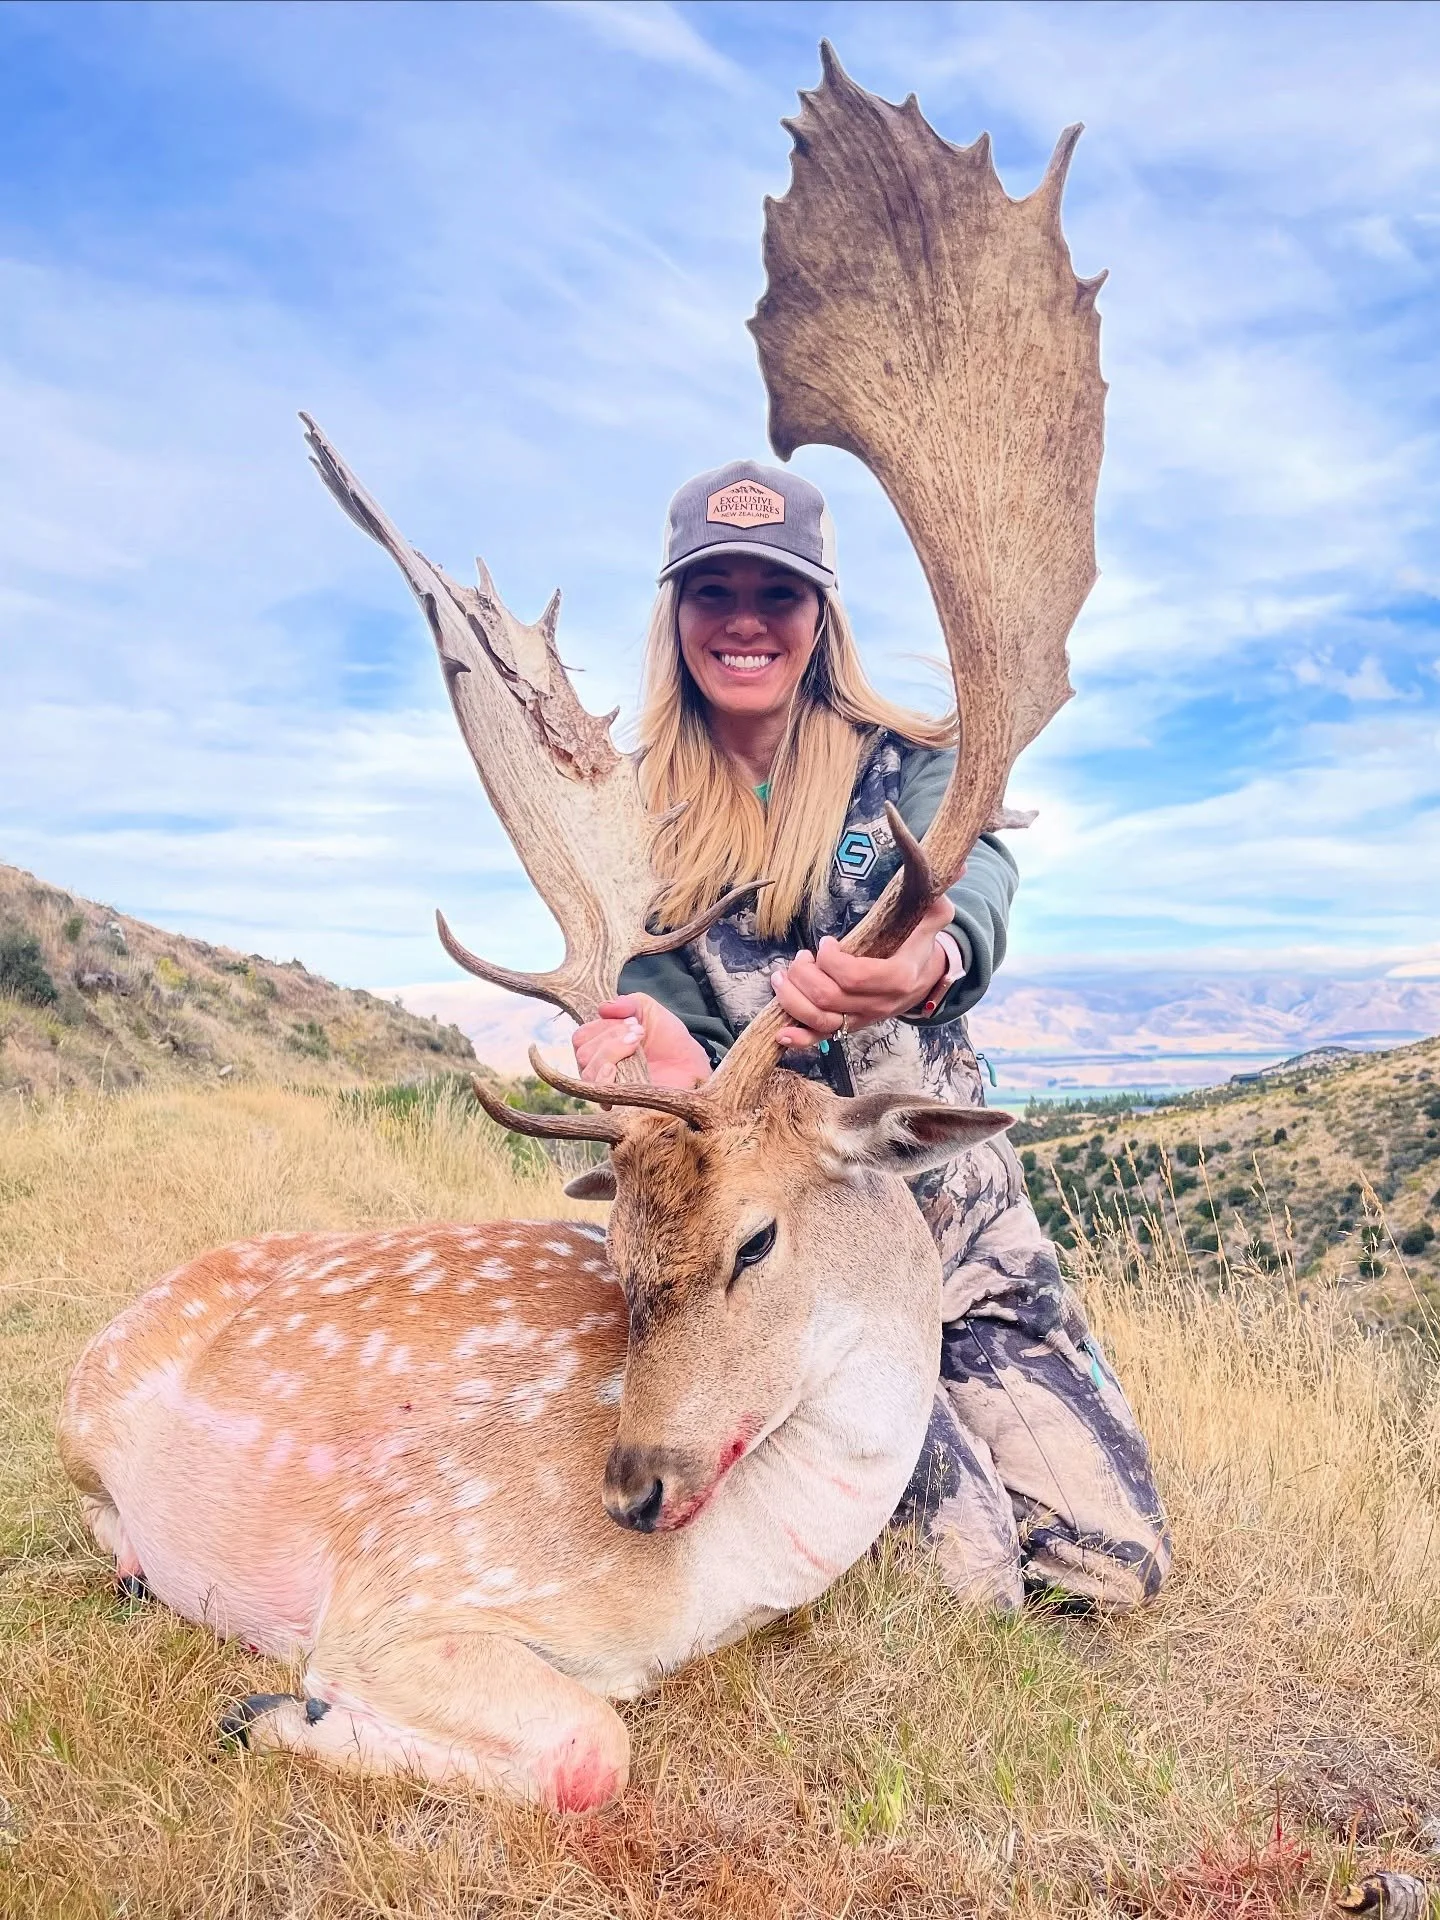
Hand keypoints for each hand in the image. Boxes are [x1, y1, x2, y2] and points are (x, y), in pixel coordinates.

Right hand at [571, 993, 712, 1089]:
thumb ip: (626, 1003)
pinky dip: (604, 1079)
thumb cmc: (669, 1039)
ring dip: (611, 1052)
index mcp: (600, 1045)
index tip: (635, 1022)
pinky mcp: (618, 1104)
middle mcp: (598, 1067)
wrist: (692, 1065)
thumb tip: (603, 1008)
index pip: (581, 1037)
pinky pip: (598, 1094)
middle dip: (611, 1037)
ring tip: (637, 1046)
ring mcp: (607, 1087)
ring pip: (588, 1071)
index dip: (603, 1027)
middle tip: (640, 1034)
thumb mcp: (648, 1010)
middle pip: (583, 1053)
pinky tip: (617, 1069)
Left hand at [770, 897, 955, 1049]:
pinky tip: (780, 1031)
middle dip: (805, 975)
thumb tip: (956, 867)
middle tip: (801, 957)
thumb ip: (935, 898)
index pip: (855, 976)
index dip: (831, 960)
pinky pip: (821, 1039)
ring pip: (820, 1020)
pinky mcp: (849, 1027)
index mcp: (898, 977)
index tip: (826, 942)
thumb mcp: (932, 920)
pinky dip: (799, 1038)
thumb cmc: (920, 945)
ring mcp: (863, 1019)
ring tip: (784, 975)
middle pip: (829, 998)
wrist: (924, 979)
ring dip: (793, 998)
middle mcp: (879, 1004)